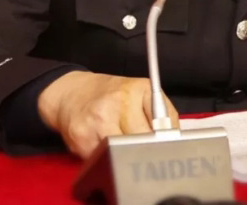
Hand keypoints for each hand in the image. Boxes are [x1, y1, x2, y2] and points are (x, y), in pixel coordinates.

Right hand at [37, 71, 178, 157]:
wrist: (72, 92)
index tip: (162, 146)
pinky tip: (102, 144)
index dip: (164, 140)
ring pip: (124, 152)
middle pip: (143, 141)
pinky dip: (106, 157)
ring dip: (124, 154)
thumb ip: (161, 114)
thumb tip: (174, 140)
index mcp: (140, 88)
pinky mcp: (82, 137)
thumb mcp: (140, 93)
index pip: (163, 124)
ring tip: (119, 142)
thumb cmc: (111, 95)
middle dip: (144, 149)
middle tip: (140, 147)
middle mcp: (119, 101)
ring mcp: (99, 119)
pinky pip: (104, 158)